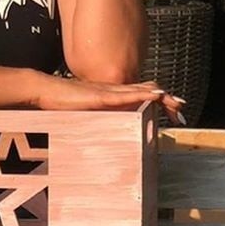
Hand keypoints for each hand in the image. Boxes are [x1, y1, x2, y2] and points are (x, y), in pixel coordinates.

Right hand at [34, 73, 186, 123]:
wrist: (43, 90)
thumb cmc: (59, 103)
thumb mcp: (83, 115)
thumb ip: (94, 122)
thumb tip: (101, 135)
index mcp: (110, 95)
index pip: (138, 94)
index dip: (155, 99)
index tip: (170, 109)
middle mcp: (112, 90)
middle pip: (145, 90)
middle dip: (165, 99)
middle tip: (181, 107)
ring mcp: (107, 91)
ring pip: (140, 90)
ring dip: (160, 96)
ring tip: (176, 102)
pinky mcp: (100, 96)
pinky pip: (125, 95)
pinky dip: (142, 95)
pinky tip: (154, 95)